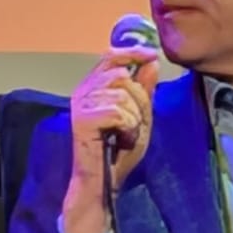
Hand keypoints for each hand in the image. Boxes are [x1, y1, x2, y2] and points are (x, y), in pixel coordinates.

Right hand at [62, 46, 161, 232]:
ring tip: (125, 134)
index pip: (110, 56)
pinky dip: (128, 128)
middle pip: (122, 76)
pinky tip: (120, 139)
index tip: (152, 55)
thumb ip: (144, 90)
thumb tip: (151, 63)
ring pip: (123, 94)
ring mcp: (81, 104)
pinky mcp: (82, 119)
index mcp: (93, 87)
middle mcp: (83, 91)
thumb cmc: (119, 151)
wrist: (104, 181)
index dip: (132, 52)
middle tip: (133, 123)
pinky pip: (118, 112)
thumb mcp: (140, 115)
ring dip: (134, 117)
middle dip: (138, 100)